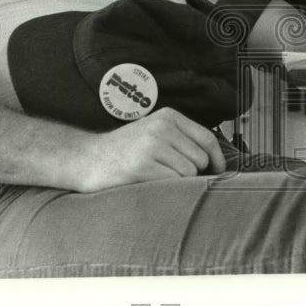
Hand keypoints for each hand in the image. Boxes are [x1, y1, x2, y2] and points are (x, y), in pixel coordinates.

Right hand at [75, 107, 225, 192]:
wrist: (87, 158)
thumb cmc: (125, 150)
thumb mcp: (154, 132)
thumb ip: (181, 139)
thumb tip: (215, 161)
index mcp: (169, 117)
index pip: (207, 138)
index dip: (217, 159)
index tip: (219, 172)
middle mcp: (162, 128)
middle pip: (200, 159)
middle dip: (192, 172)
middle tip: (171, 175)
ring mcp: (151, 146)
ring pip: (188, 172)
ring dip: (178, 181)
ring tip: (156, 177)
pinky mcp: (141, 166)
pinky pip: (172, 182)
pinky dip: (167, 188)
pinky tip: (150, 184)